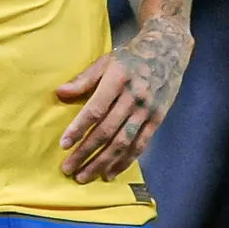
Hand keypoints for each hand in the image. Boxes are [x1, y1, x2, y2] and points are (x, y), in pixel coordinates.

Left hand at [55, 20, 191, 182]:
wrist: (168, 50)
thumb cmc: (131, 57)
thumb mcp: (106, 61)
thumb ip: (84, 79)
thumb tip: (60, 93)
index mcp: (118, 79)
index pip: (96, 109)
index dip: (79, 128)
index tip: (64, 144)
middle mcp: (134, 97)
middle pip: (107, 131)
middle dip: (86, 152)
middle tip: (68, 168)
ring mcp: (148, 110)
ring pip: (123, 143)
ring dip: (103, 162)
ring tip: (84, 176)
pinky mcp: (157, 119)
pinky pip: (140, 145)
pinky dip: (125, 162)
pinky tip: (110, 173)